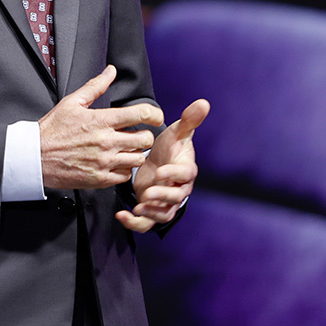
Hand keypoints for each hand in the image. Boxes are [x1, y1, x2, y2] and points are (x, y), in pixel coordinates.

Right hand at [38, 65, 163, 189]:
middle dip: (144, 135)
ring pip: (138, 159)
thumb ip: (95, 86)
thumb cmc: (52, 130)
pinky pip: (125, 176)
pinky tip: (115, 162)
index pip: (140, 114)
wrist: (35, 156)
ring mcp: (104, 162)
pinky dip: (124, 169)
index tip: (155, 116)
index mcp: (101, 121)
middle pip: (145, 139)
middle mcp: (106, 142)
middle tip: (136, 134)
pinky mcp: (100, 179)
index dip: (154, 114)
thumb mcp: (71, 102)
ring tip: (125, 149)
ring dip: (135, 153)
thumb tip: (110, 72)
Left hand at [116, 97, 209, 232]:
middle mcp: (179, 188)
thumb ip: (189, 120)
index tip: (161, 171)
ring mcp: (166, 201)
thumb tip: (203, 103)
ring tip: (137, 208)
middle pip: (176, 197)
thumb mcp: (177, 133)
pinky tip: (121, 216)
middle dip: (163, 196)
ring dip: (151, 213)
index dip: (174, 173)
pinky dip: (135, 223)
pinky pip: (147, 222)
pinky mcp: (152, 210)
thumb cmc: (170, 148)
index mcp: (185, 169)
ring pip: (163, 213)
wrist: (158, 162)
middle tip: (148, 193)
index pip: (184, 174)